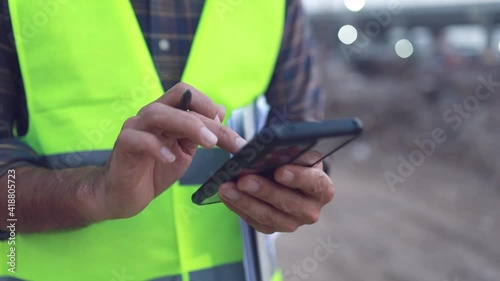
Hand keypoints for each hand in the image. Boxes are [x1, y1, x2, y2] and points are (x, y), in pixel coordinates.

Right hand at [94, 83, 244, 219]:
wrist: (125, 195)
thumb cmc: (154, 170)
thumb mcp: (185, 151)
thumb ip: (200, 132)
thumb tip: (220, 109)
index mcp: (168, 114)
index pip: (188, 94)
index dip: (208, 106)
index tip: (226, 129)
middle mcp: (151, 115)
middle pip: (179, 100)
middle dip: (208, 120)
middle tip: (227, 141)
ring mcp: (135, 128)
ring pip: (158, 114)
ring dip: (188, 125)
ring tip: (208, 143)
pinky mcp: (123, 146)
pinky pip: (137, 139)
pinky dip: (156, 146)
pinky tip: (170, 158)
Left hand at [219, 161, 333, 233]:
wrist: (287, 176)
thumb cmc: (292, 161)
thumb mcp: (296, 153)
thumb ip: (290, 151)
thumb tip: (272, 147)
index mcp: (322, 188)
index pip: (315, 184)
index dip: (298, 178)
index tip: (279, 171)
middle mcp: (311, 210)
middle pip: (289, 204)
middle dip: (265, 191)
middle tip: (244, 180)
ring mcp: (292, 223)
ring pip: (269, 217)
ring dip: (246, 202)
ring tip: (228, 188)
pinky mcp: (273, 228)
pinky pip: (255, 222)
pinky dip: (239, 208)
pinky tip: (226, 196)